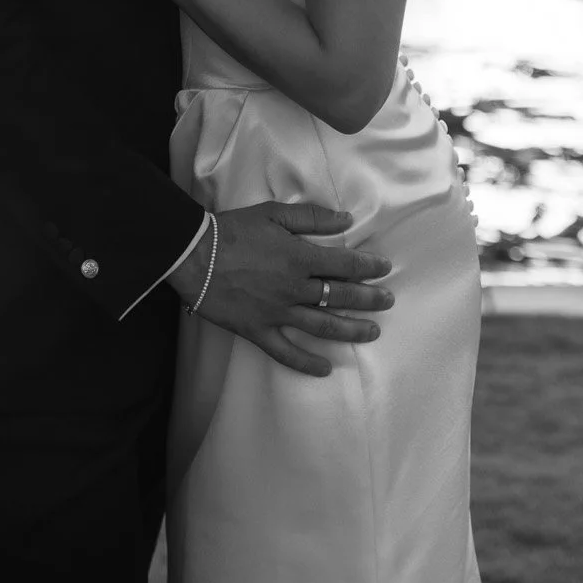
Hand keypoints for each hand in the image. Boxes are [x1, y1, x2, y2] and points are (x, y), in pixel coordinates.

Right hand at [167, 201, 393, 377]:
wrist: (194, 256)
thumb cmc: (233, 230)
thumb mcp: (273, 214)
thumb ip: (312, 218)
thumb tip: (345, 219)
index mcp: (300, 258)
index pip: (345, 265)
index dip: (369, 267)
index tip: (385, 269)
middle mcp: (295, 289)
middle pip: (341, 297)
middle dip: (369, 299)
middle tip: (388, 301)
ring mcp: (278, 314)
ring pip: (323, 326)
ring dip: (351, 330)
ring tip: (372, 332)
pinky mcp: (259, 331)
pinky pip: (286, 352)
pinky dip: (306, 362)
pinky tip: (324, 369)